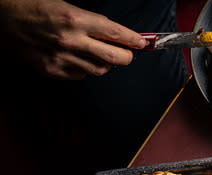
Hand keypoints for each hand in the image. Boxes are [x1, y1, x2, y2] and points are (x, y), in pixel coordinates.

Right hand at [0, 0, 146, 79]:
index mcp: (75, 18)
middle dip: (126, 56)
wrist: (1, 18)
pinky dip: (84, 68)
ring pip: (100, 70)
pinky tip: (77, 59)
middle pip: (115, 58)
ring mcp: (61, 58)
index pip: (116, 33)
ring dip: (104, 63)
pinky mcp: (52, 70)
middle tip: (126, 53)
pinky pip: (80, 75)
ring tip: (97, 53)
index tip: (142, 43)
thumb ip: (92, 21)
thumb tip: (116, 34)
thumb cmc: (33, 8)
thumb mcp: (65, 5)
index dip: (133, 40)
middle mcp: (71, 40)